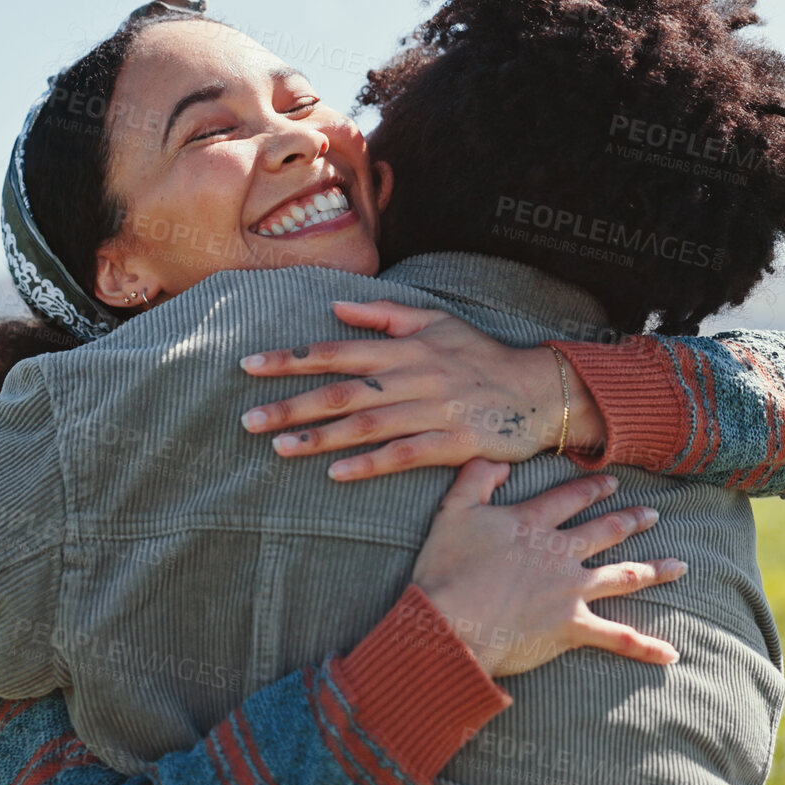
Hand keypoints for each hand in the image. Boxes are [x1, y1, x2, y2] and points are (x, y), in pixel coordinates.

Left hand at [239, 300, 603, 479]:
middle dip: (290, 404)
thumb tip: (336, 309)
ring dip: (319, 438)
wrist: (537, 390)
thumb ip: (384, 315)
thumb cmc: (480, 355)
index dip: (291, 358)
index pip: (336, 351)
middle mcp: (412, 377)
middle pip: (341, 391)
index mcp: (404, 347)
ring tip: (278, 447)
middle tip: (247, 420)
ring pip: (366, 425)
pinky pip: (405, 454)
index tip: (249, 365)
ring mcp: (432, 410)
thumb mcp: (435, 322)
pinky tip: (337, 474)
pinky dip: (370, 463)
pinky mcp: (452, 442)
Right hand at [411, 461, 686, 676]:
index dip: (593, 488)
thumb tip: (502, 462)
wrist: (451, 621)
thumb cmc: (446, 568)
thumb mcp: (453, 510)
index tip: (612, 482)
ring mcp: (571, 589)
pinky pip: (616, 637)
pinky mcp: (572, 626)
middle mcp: (559, 552)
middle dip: (632, 520)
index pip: (570, 498)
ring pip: (624, 576)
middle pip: (606, 532)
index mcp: (532, 523)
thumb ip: (477, 478)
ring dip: (654, 570)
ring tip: (679, 565)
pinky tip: (670, 654)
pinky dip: (644, 646)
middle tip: (653, 515)